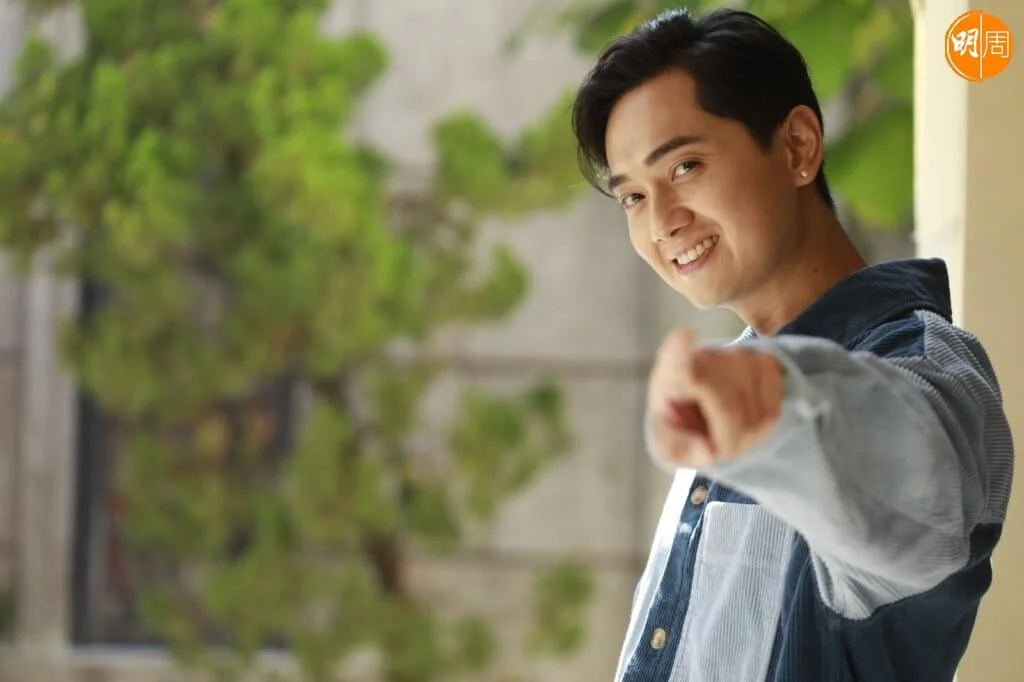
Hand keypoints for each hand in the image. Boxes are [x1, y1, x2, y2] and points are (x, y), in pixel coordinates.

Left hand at [648, 329, 784, 468]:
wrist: (698, 401)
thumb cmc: (678, 420)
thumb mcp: (668, 442)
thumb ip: (680, 448)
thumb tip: (707, 452)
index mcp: (673, 373)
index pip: (678, 356)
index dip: (682, 348)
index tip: (685, 337)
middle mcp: (705, 357)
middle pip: (731, 411)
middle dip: (730, 440)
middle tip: (718, 446)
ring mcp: (737, 355)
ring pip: (757, 413)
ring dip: (749, 434)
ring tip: (729, 431)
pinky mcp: (763, 360)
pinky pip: (775, 406)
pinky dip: (765, 422)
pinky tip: (747, 417)